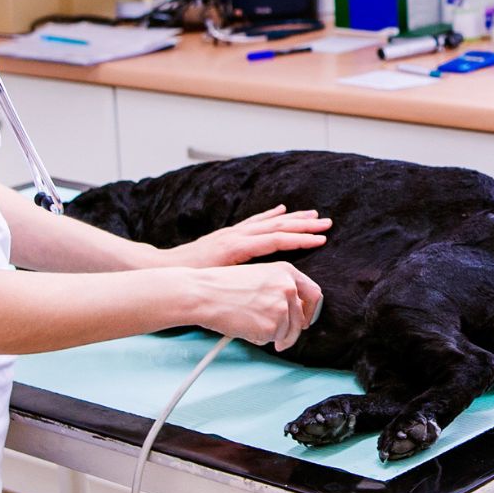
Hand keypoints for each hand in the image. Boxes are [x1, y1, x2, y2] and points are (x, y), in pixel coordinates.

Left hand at [167, 205, 330, 268]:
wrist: (166, 268)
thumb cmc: (192, 278)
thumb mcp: (220, 281)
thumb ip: (244, 279)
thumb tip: (268, 283)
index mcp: (239, 248)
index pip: (276, 240)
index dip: (300, 240)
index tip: (320, 239)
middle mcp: (238, 235)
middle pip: (277, 226)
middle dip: (304, 225)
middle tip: (326, 223)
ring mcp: (233, 232)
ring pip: (269, 221)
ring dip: (293, 218)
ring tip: (313, 215)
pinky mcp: (229, 233)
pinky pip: (255, 221)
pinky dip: (271, 215)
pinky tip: (282, 210)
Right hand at [186, 262, 323, 350]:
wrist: (203, 294)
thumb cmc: (223, 286)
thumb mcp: (259, 276)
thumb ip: (279, 289)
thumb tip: (295, 312)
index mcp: (286, 271)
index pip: (313, 293)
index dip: (311, 310)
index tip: (305, 319)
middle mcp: (288, 287)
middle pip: (301, 318)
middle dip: (291, 331)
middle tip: (281, 337)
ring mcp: (282, 307)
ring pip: (287, 332)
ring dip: (272, 335)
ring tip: (249, 323)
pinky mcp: (272, 325)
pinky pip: (272, 340)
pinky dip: (259, 339)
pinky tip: (244, 326)